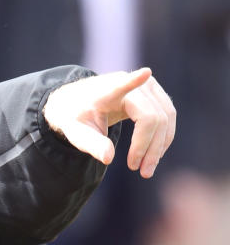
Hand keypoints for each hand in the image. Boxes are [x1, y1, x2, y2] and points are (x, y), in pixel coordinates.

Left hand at [43, 67, 175, 177]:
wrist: (80, 102)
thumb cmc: (77, 117)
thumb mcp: (76, 133)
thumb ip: (91, 144)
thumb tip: (108, 158)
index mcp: (108, 90)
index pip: (122, 86)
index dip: (133, 81)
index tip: (145, 73)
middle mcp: (134, 84)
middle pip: (152, 117)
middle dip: (149, 147)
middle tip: (140, 171)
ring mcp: (149, 86)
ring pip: (166, 118)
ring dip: (159, 146)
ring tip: (146, 169)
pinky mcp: (157, 94)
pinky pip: (168, 117)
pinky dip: (163, 138)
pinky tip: (153, 155)